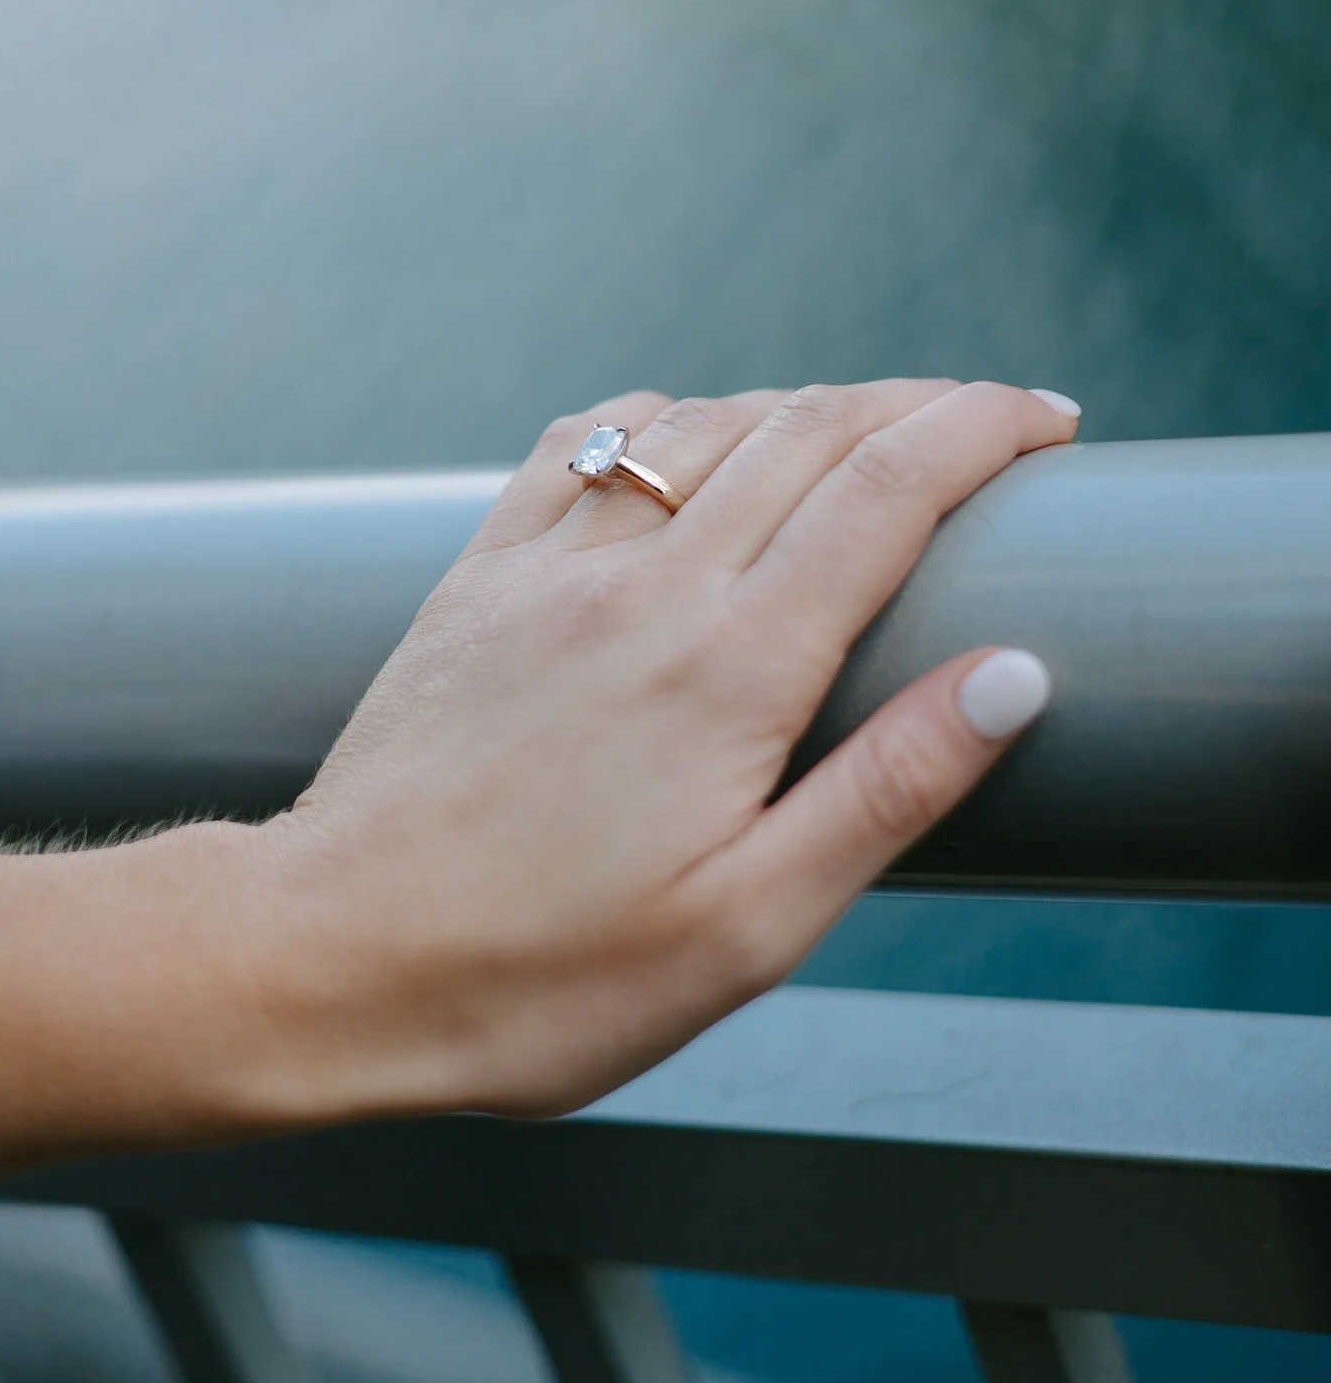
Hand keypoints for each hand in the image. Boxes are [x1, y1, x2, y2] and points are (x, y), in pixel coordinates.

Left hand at [242, 379, 1077, 1125]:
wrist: (327, 959)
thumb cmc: (542, 977)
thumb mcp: (747, 928)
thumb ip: (887, 790)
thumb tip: (1014, 673)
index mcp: (728, 667)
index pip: (889, 488)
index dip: (986, 430)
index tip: (1055, 423)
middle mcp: (642, 584)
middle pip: (812, 430)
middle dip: (923, 405)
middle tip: (998, 420)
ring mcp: (549, 565)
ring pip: (708, 421)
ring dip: (809, 405)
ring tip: (875, 434)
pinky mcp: (480, 577)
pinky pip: (586, 442)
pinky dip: (668, 414)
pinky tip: (692, 436)